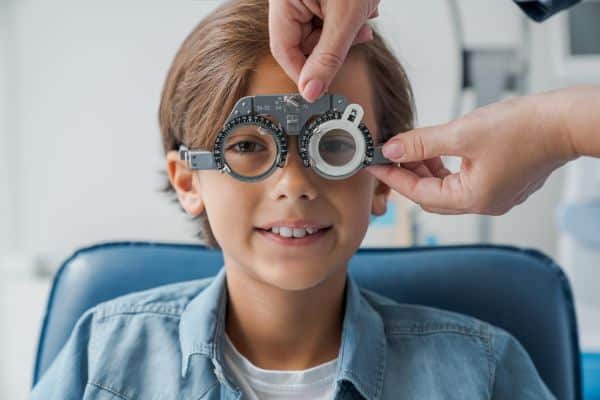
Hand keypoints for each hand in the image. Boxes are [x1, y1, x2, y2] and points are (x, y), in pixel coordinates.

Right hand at [269, 0, 379, 101]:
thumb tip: (311, 92)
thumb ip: (328, 57)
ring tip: (363, 18)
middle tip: (358, 37)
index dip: (304, 74)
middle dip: (334, 46)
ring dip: (345, 32)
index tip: (320, 90)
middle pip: (303, 43)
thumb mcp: (345, 18)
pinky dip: (347, 20)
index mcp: (283, 1)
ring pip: (319, 33)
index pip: (284, 51)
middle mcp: (289, 0)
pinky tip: (361, 9)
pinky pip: (328, 19)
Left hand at [367, 90, 580, 214]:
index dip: (393, 177)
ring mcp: (494, 195)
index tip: (374, 164)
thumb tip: (392, 149)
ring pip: (446, 188)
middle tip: (390, 156)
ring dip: (427, 170)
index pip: (418, 194)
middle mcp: (482, 203)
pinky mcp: (501, 182)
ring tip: (413, 148)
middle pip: (431, 196)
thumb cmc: (525, 128)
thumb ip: (422, 143)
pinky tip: (438, 150)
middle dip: (408, 175)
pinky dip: (445, 168)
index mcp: (472, 199)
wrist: (565, 122)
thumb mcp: (462, 133)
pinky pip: (462, 181)